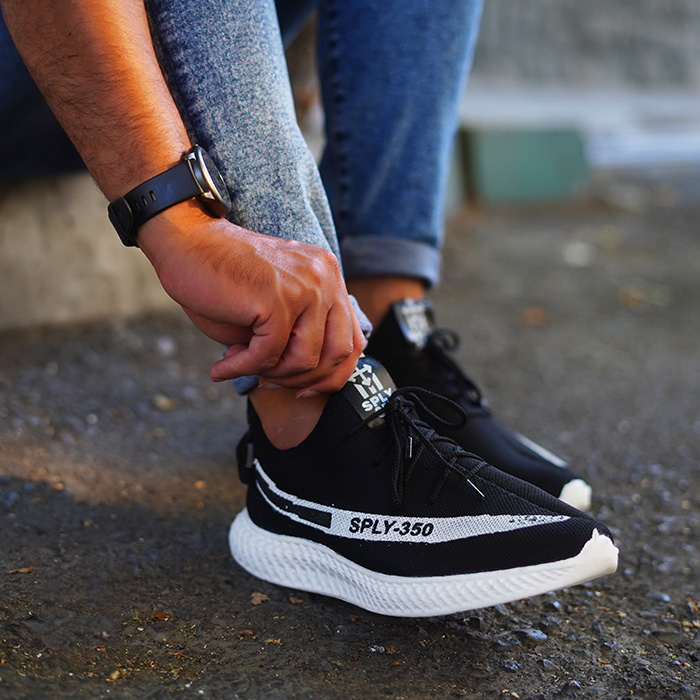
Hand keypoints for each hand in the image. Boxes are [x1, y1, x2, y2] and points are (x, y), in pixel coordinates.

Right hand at [138, 203, 365, 392]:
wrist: (186, 243)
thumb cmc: (224, 278)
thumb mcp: (276, 305)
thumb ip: (302, 333)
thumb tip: (315, 379)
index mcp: (329, 277)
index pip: (352, 340)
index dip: (332, 375)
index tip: (302, 388)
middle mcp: (325, 278)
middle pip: (338, 353)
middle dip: (304, 380)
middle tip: (268, 381)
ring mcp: (304, 286)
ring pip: (305, 359)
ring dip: (270, 374)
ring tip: (239, 366)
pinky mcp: (277, 299)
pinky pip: (268, 355)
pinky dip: (242, 368)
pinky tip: (221, 368)